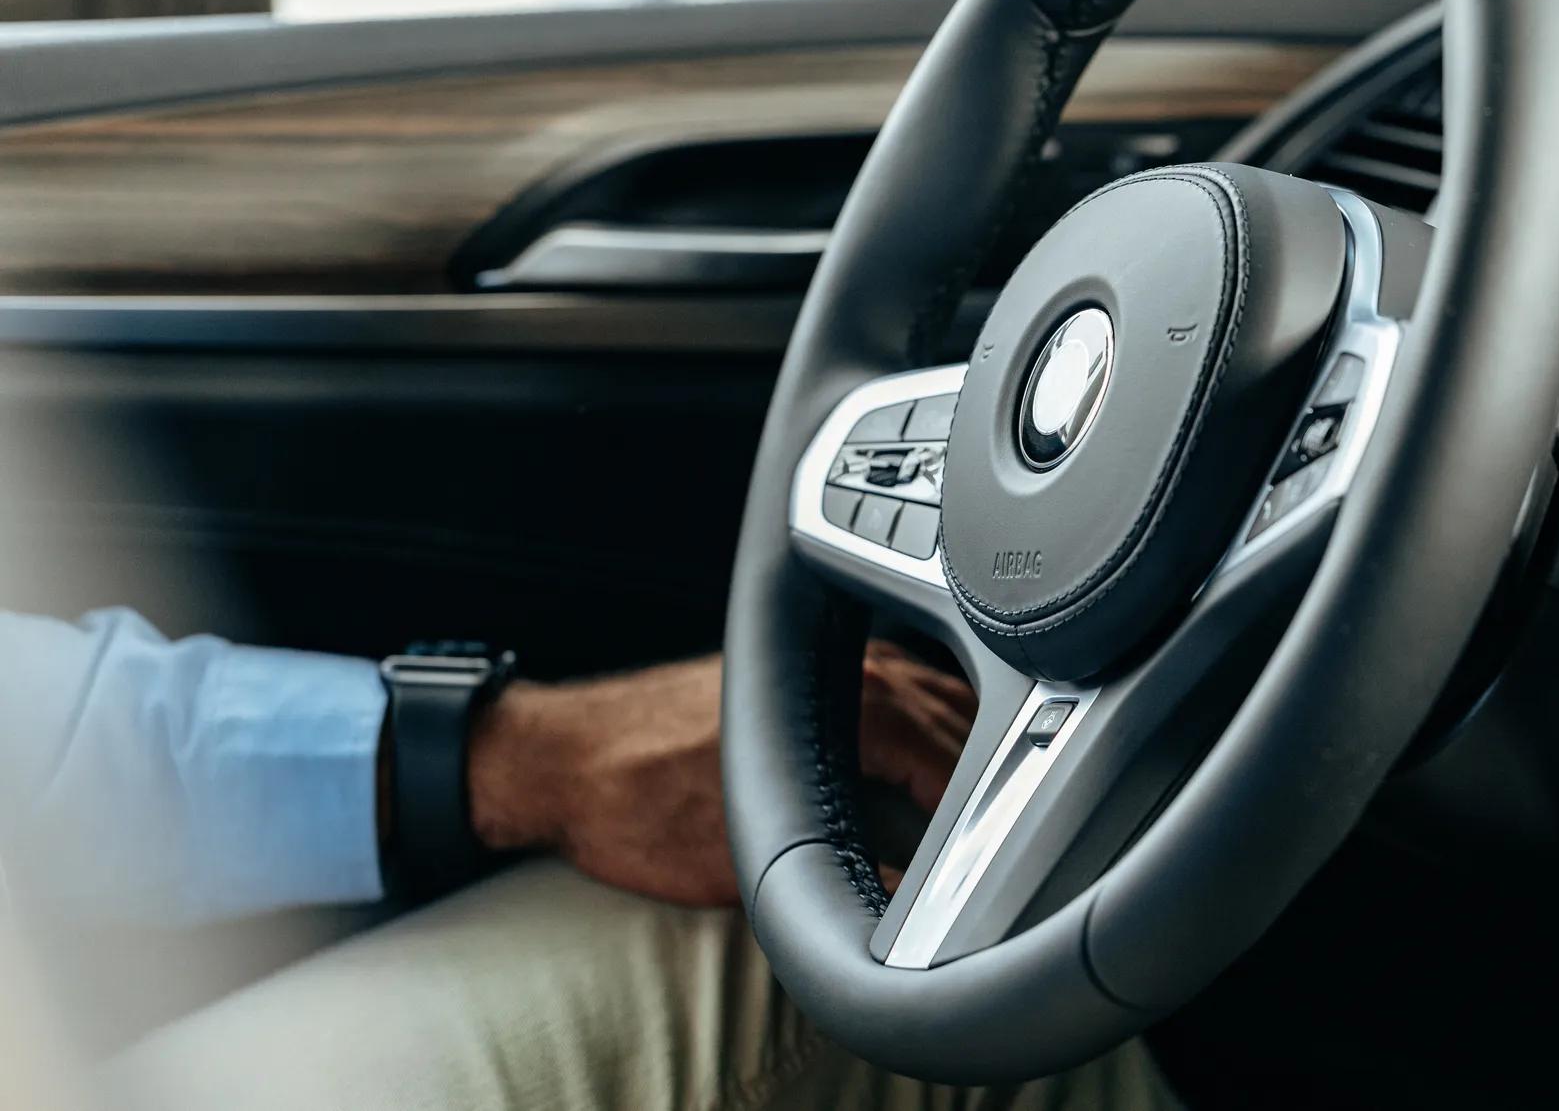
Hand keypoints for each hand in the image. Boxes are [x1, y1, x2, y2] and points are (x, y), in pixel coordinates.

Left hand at [466, 640, 974, 906]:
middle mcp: (849, 671)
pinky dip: (926, 720)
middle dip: (986, 770)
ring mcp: (830, 660)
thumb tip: (899, 899)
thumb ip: (835, 878)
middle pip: (959, 715)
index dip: (985, 810)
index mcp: (850, 707)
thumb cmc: (635, 804)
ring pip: (935, 693)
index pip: (957, 756)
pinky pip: (899, 685)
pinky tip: (921, 756)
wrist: (561, 759)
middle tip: (996, 831)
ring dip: (960, 739)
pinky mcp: (802, 671)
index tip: (992, 851)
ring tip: (973, 797)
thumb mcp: (744, 866)